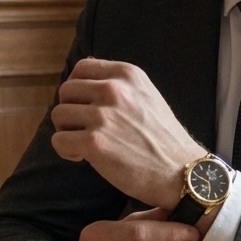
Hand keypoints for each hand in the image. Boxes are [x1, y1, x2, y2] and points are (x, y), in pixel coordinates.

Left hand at [50, 59, 204, 206]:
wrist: (182, 172)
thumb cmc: (163, 139)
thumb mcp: (147, 96)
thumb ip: (120, 86)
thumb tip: (84, 82)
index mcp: (127, 74)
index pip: (82, 68)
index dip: (77, 88)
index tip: (84, 106)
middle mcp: (113, 89)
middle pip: (66, 90)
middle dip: (70, 110)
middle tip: (84, 129)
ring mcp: (103, 115)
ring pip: (58, 115)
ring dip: (67, 131)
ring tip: (85, 144)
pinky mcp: (95, 142)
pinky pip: (58, 140)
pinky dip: (66, 151)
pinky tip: (83, 157)